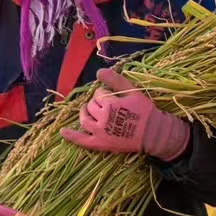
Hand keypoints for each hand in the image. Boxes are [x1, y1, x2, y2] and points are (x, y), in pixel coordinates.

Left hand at [59, 66, 190, 160]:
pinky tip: (62, 132)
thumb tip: (98, 71)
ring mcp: (99, 132)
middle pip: (91, 106)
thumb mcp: (132, 92)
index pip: (99, 94)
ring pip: (84, 119)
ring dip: (84, 113)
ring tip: (87, 110)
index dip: (104, 93)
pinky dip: (71, 136)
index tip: (114, 97)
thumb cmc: (144, 111)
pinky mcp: (100, 144)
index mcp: (110, 104)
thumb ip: (115, 80)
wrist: (153, 134)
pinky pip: (82, 141)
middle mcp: (102, 118)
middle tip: (108, 105)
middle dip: (96, 102)